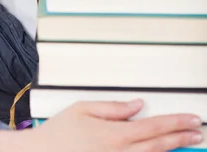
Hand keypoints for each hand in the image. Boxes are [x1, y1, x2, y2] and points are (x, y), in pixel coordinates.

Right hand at [0, 99, 203, 151]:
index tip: (193, 119)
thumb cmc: (59, 133)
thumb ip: (115, 107)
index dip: (177, 123)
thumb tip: (139, 105)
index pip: (155, 127)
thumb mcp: (84, 109)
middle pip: (159, 145)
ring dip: (173, 149)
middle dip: (182, 137)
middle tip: (199, 131)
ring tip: (190, 142)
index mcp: (116, 135)